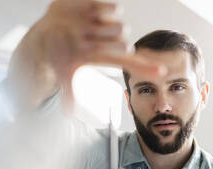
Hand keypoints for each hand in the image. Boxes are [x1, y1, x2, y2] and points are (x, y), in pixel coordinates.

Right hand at [6, 0, 165, 112]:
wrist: (49, 27)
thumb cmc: (60, 51)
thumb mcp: (63, 70)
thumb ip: (68, 91)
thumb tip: (67, 114)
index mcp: (104, 54)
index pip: (130, 61)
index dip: (146, 67)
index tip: (163, 72)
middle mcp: (110, 38)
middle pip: (125, 42)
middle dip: (105, 42)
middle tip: (84, 41)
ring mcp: (108, 21)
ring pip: (120, 26)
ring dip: (100, 29)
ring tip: (81, 29)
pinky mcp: (102, 4)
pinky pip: (112, 8)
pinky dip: (98, 11)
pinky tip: (83, 15)